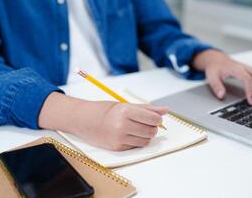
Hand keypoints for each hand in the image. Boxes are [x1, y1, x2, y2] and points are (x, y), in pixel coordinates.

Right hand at [39, 92, 167, 150]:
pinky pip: (136, 146)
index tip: (156, 118)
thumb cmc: (107, 110)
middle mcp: (122, 125)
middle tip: (147, 123)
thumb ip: (147, 108)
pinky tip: (129, 134)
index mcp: (126, 111)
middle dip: (153, 127)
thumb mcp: (126, 105)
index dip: (157, 119)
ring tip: (137, 128)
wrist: (85, 120)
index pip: (152, 118)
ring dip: (146, 135)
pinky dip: (136, 141)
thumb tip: (165, 110)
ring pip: (145, 140)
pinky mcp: (117, 147)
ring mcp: (119, 138)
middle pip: (151, 131)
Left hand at [192, 50, 251, 104]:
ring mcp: (249, 69)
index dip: (250, 90)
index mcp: (236, 69)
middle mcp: (245, 68)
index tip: (251, 101)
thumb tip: (222, 96)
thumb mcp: (211, 77)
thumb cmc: (214, 67)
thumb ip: (216, 86)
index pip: (247, 79)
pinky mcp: (251, 71)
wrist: (216, 59)